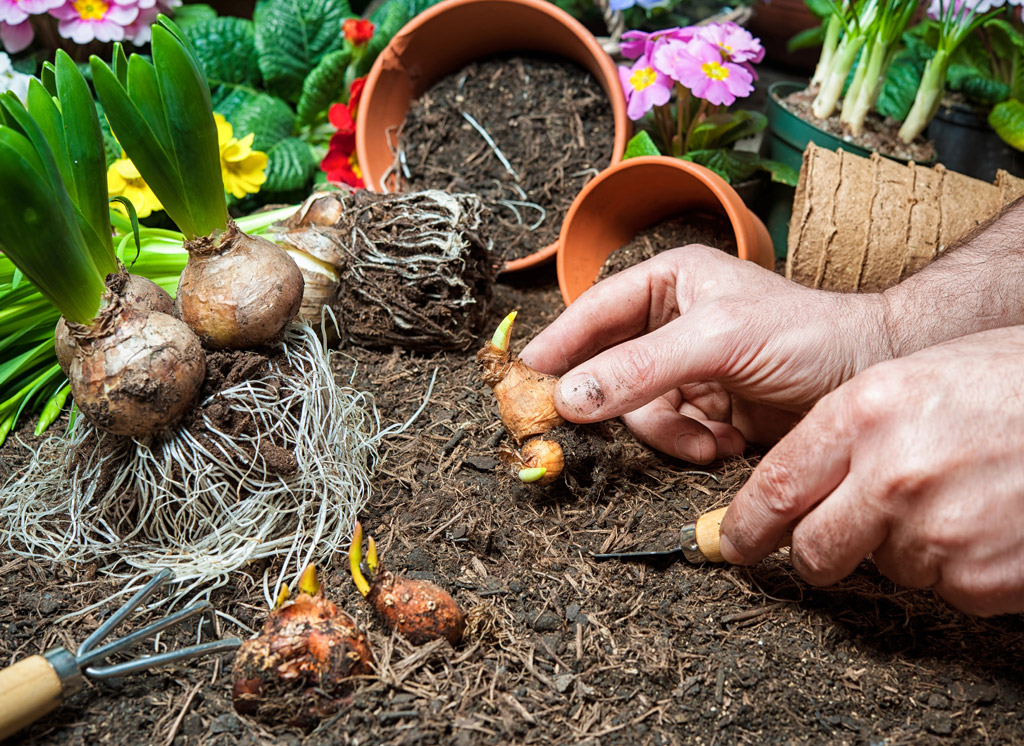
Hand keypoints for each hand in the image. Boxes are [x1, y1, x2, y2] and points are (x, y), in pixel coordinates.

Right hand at [520, 245, 891, 462]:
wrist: (869, 378)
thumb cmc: (805, 335)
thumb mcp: (717, 341)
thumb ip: (640, 368)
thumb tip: (569, 395)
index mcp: (666, 284)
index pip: (592, 312)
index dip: (557, 345)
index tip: (523, 379)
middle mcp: (669, 324)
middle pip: (608, 372)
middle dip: (626, 406)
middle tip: (601, 430)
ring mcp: (686, 369)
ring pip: (637, 412)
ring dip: (669, 434)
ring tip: (709, 438)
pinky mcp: (706, 409)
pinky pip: (669, 435)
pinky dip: (691, 446)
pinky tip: (725, 443)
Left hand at [719, 327, 1023, 615]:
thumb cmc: (1009, 383)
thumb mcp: (911, 381)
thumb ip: (845, 433)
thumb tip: (787, 489)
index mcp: (864, 414)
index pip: (776, 489)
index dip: (746, 527)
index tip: (732, 544)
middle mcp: (892, 474)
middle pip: (815, 550)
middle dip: (817, 552)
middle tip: (836, 539)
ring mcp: (939, 532)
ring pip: (885, 567)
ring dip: (904, 546)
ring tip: (954, 496)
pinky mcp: (982, 579)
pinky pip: (945, 587)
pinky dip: (958, 565)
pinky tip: (988, 519)